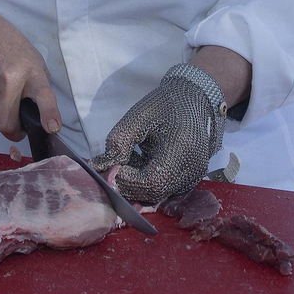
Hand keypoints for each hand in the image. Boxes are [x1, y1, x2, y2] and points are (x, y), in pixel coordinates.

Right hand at [0, 12, 60, 141]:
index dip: (48, 114)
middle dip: (15, 133)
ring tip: (6, 102)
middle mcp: (10, 81)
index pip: (43, 96)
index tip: (52, 128)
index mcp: (33, 75)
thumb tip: (44, 118)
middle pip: (8, 124)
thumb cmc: (15, 53)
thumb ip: (41, 89)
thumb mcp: (36, 64)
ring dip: (2, 120)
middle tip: (20, 130)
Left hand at [94, 64, 224, 202]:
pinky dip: (147, 181)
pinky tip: (141, 161)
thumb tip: (99, 167)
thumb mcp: (137, 117)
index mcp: (182, 149)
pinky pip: (164, 189)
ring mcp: (193, 177)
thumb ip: (118, 142)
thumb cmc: (163, 105)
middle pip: (155, 193)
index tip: (112, 166)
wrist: (191, 99)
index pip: (153, 181)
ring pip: (158, 194)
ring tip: (130, 158)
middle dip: (129, 183)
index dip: (128, 180)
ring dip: (137, 182)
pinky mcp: (190, 179)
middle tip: (114, 165)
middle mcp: (192, 169)